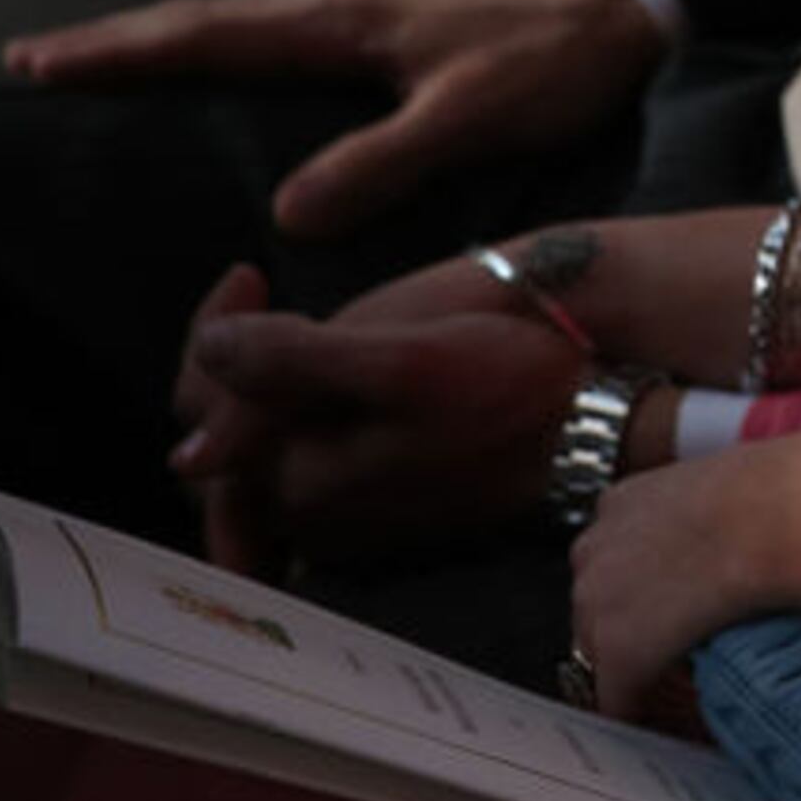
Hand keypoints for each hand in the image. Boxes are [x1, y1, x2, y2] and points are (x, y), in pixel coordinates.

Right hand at [9, 0, 669, 239]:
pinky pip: (283, 40)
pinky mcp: (393, 30)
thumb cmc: (558, 57)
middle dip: (120, 43)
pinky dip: (229, 52)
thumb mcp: (473, 115)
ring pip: (244, 26)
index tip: (39, 62)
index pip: (209, 33)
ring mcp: (366, 14)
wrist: (629, 5)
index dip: (123, 51)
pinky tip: (224, 76)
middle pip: (208, 22)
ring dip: (169, 44)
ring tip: (101, 67)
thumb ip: (383, 160)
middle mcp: (343, 6)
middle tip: (34, 62)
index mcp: (346, 19)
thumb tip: (285, 211)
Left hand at [176, 287, 586, 566]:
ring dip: (259, 394)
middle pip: (224, 440)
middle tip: (258, 292)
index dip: (212, 331)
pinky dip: (292, 429)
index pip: (203, 411)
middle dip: (228, 363)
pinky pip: (304, 477)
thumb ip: (295, 361)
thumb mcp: (407, 360)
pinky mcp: (382, 521)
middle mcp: (308, 517)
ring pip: (262, 458)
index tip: (251, 274)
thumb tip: (207, 353)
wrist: (597, 434)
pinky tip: (326, 389)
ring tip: (292, 329)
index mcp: (298, 477)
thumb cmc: (513, 389)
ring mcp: (345, 526)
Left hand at [569, 448, 794, 722]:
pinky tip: (663, 710)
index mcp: (618, 503)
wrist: (766, 518)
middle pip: (596, 603)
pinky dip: (640, 705)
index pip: (610, 556)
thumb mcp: (714, 488)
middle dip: (632, 620)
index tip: (664, 597)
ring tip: (675, 669)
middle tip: (675, 632)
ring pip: (601, 650)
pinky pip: (617, 698)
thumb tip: (716, 535)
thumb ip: (694, 513)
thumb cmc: (766, 495)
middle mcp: (593, 550)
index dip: (641, 581)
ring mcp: (597, 604)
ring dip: (634, 661)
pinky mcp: (618, 655)